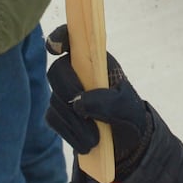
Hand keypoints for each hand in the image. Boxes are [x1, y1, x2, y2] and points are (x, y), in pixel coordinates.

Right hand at [44, 24, 153, 177]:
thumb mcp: (127, 107)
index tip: (55, 48)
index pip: (72, 39)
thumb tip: (78, 102)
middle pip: (56, 72)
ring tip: (95, 138)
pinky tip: (87, 144)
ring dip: (74, 122)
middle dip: (68, 91)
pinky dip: (70, 133)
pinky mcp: (60, 113)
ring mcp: (66, 93)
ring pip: (55, 100)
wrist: (127, 144)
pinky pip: (54, 119)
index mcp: (94, 61)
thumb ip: (107, 101)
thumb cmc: (129, 116)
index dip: (59, 38)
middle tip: (83, 111)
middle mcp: (77, 73)